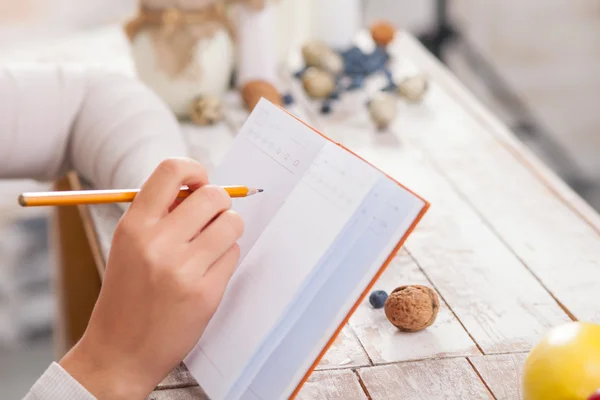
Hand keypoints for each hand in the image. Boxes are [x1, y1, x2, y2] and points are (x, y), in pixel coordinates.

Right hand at [59, 158, 243, 398]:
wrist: (120, 351)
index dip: (195, 170)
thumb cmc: (127, 295)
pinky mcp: (206, 293)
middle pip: (213, 196)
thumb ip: (160, 214)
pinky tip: (207, 273)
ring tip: (211, 246)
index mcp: (134, 226)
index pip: (172, 170)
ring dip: (228, 230)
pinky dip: (226, 258)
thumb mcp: (128, 246)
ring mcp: (183, 269)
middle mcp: (158, 243)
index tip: (200, 181)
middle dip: (219, 204)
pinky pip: (234, 254)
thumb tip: (202, 188)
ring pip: (232, 224)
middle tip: (212, 218)